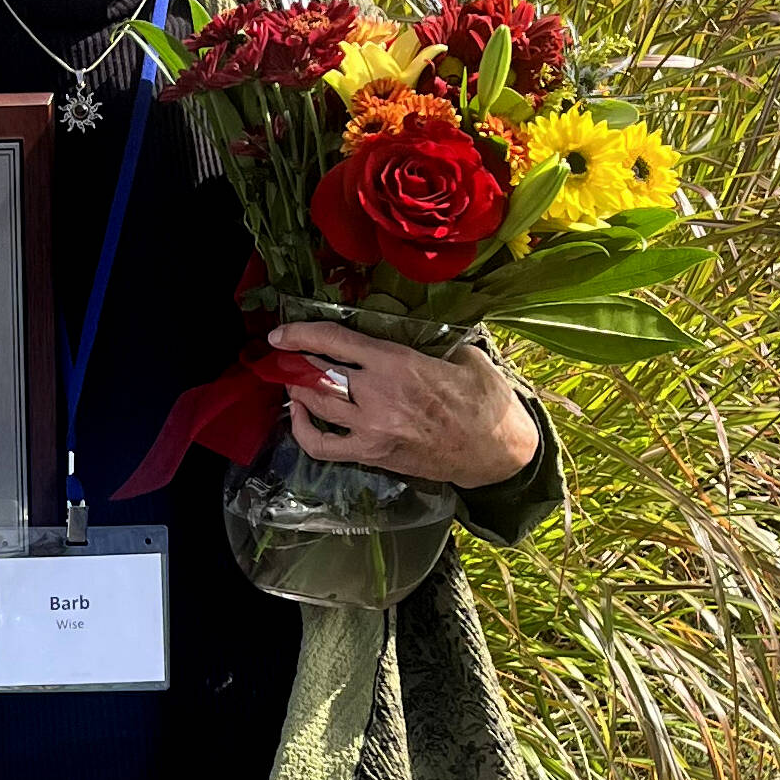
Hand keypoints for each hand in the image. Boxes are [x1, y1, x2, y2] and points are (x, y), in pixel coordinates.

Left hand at [266, 321, 539, 488]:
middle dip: (294, 361)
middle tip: (284, 354)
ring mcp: (372, 429)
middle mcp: (378, 396)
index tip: (280, 332)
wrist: (499, 453)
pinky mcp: (372, 455)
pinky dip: (303, 429)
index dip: (301, 333)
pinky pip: (322, 445)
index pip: (336, 340)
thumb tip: (404, 324)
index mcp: (399, 363)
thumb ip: (427, 340)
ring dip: (296, 388)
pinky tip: (301, 413)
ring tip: (293, 377)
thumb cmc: (485, 400)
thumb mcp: (464, 354)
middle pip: (318, 372)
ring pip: (316, 405)